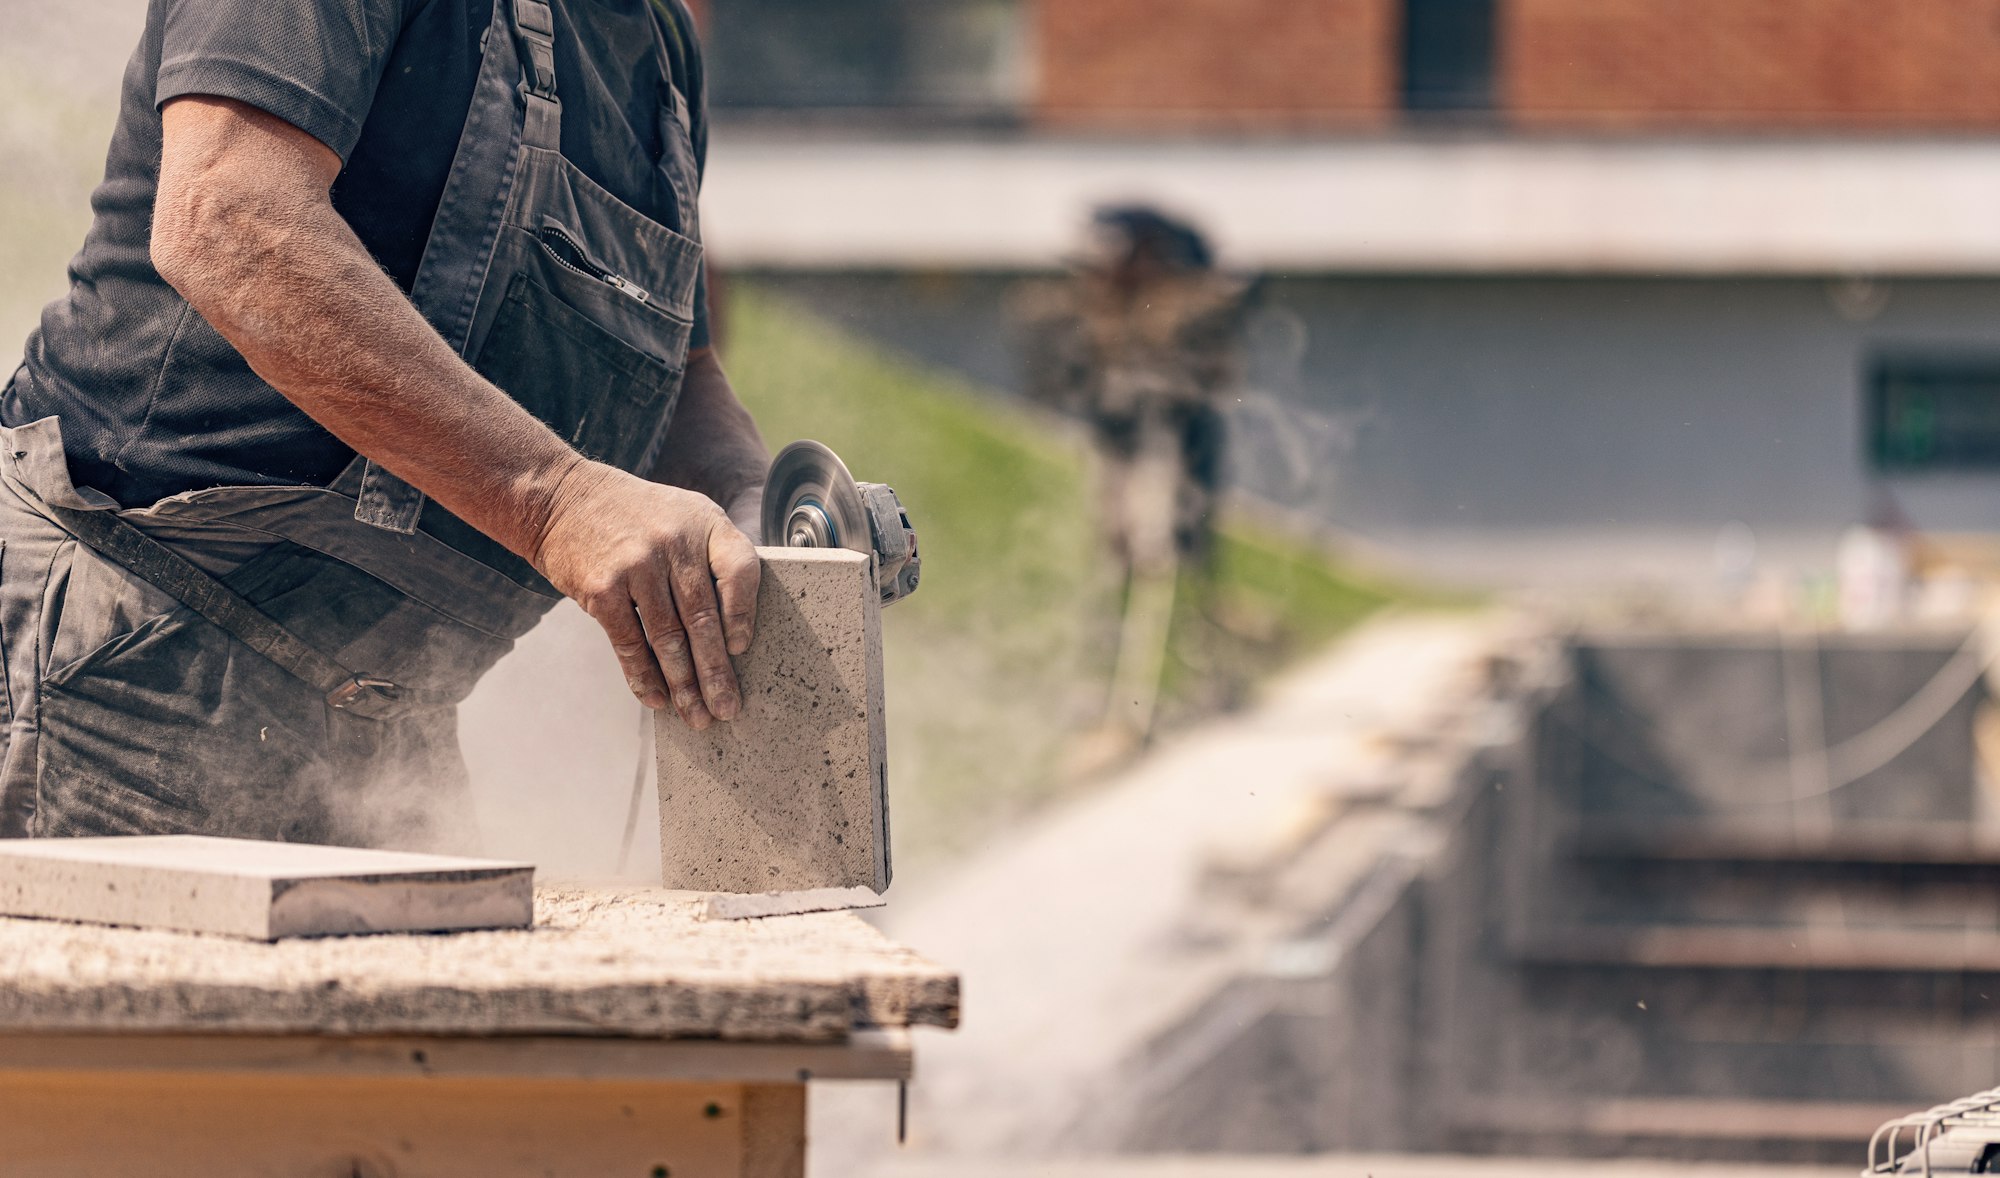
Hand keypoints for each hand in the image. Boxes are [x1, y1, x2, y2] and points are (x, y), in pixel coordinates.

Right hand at [532, 461, 759, 728]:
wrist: (561, 498)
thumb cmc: (634, 515)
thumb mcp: (684, 514)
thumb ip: (712, 556)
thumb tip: (737, 629)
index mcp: (705, 524)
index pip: (740, 571)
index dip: (744, 614)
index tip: (742, 649)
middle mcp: (675, 543)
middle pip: (704, 618)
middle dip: (716, 672)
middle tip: (727, 709)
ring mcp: (637, 565)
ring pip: (668, 638)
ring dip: (684, 684)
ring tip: (697, 716)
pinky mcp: (603, 588)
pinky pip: (630, 642)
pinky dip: (643, 676)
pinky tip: (656, 699)